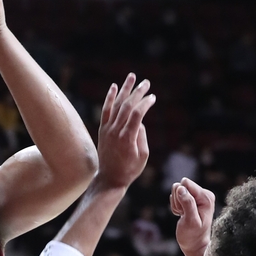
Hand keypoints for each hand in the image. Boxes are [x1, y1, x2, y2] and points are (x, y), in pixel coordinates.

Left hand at [96, 74, 154, 189]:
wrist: (110, 178)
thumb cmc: (130, 169)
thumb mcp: (143, 155)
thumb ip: (141, 136)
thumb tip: (139, 121)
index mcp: (127, 138)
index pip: (136, 114)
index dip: (145, 104)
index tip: (153, 98)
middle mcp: (115, 132)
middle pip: (126, 106)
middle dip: (137, 92)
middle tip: (146, 82)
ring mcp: (107, 130)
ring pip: (116, 105)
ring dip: (124, 90)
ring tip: (131, 76)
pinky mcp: (103, 130)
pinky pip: (105, 111)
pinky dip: (109, 98)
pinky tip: (114, 87)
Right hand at [171, 177, 214, 255]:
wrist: (195, 245)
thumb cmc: (193, 235)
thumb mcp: (190, 220)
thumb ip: (187, 203)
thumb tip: (181, 188)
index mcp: (206, 197)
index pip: (185, 185)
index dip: (180, 198)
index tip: (185, 211)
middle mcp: (204, 194)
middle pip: (180, 187)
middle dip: (177, 202)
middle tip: (184, 215)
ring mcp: (197, 197)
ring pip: (176, 193)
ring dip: (176, 206)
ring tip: (184, 216)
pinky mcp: (191, 200)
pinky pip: (176, 198)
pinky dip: (176, 208)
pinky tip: (183, 216)